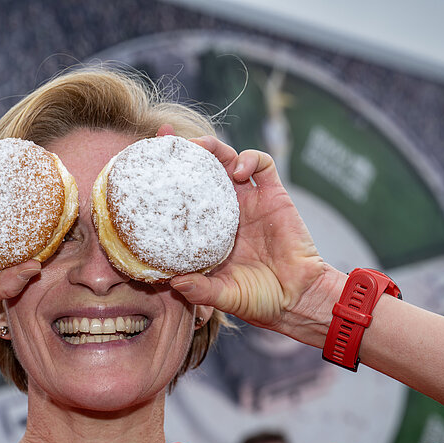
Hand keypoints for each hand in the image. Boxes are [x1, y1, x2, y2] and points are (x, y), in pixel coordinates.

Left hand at [170, 136, 340, 342]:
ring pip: (229, 160)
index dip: (167, 179)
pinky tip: (239, 170)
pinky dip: (250, 158)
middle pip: (202, 171)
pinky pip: (263, 166)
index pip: (182, 197)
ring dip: (214, 148)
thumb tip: (173, 282)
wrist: (297, 298)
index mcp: (209, 230)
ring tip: (201, 147)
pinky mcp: (275, 196)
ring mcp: (250, 201)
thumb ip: (200, 290)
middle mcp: (226, 211)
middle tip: (169, 142)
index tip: (146, 162)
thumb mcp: (223, 296)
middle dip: (186, 152)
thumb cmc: (258, 299)